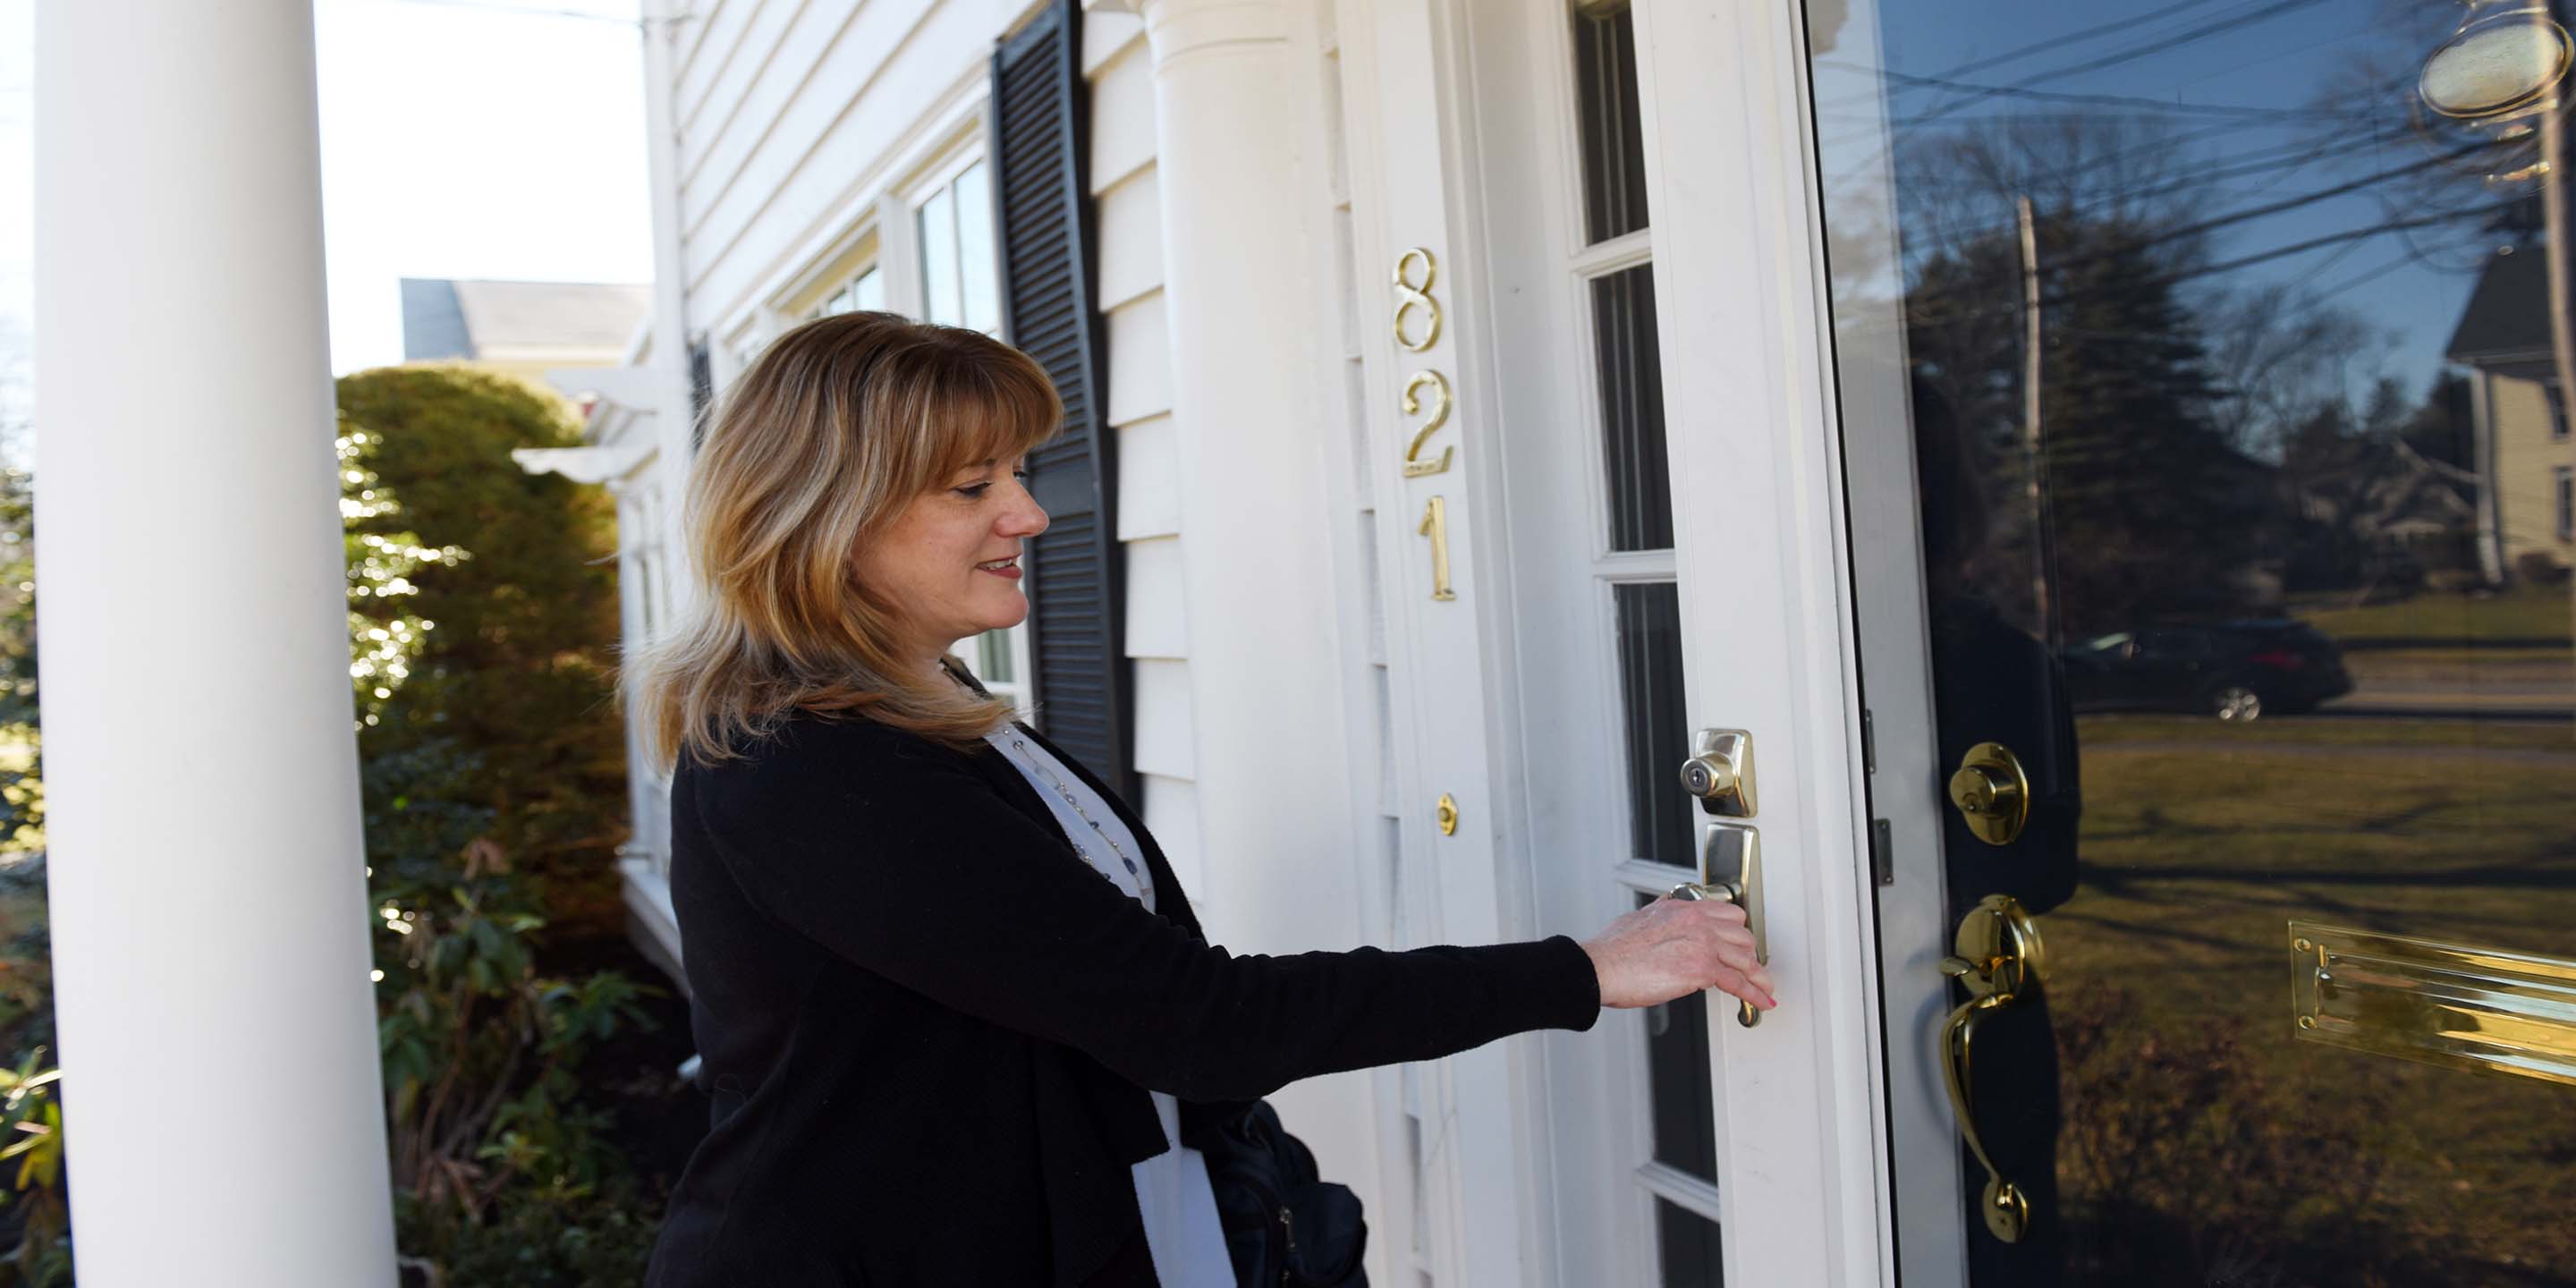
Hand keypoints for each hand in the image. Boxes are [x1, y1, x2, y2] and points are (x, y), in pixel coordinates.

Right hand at [1580, 894, 1776, 1012]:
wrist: (1600, 967)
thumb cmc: (1613, 948)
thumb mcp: (1639, 916)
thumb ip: (1659, 910)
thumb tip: (1666, 905)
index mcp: (1684, 908)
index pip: (1728, 914)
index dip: (1737, 932)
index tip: (1740, 944)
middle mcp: (1698, 922)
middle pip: (1743, 936)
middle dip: (1749, 954)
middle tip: (1750, 968)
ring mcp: (1702, 945)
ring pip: (1746, 959)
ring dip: (1759, 976)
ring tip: (1764, 988)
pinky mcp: (1701, 971)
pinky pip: (1739, 983)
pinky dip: (1756, 994)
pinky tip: (1763, 1001)